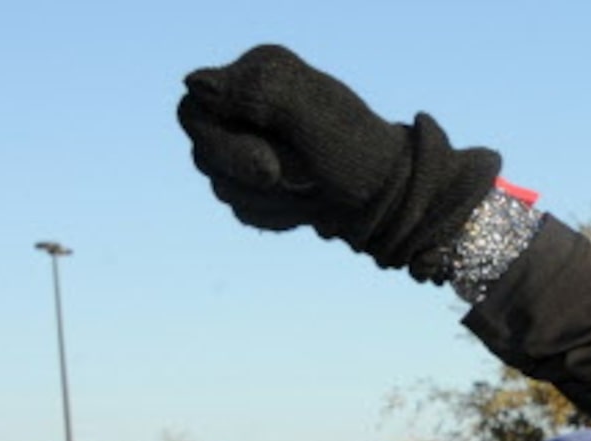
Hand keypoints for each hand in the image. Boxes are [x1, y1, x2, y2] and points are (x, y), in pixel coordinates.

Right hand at [178, 45, 500, 275]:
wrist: (397, 201)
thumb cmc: (360, 153)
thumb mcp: (310, 116)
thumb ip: (253, 92)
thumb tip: (193, 84)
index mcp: (257, 75)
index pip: (194, 111)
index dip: (224, 146)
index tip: (271, 168)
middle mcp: (248, 108)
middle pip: (204, 155)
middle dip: (255, 178)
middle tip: (305, 181)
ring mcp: (253, 146)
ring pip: (223, 188)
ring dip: (274, 200)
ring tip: (315, 190)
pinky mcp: (264, 185)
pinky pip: (244, 210)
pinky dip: (279, 216)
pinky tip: (311, 206)